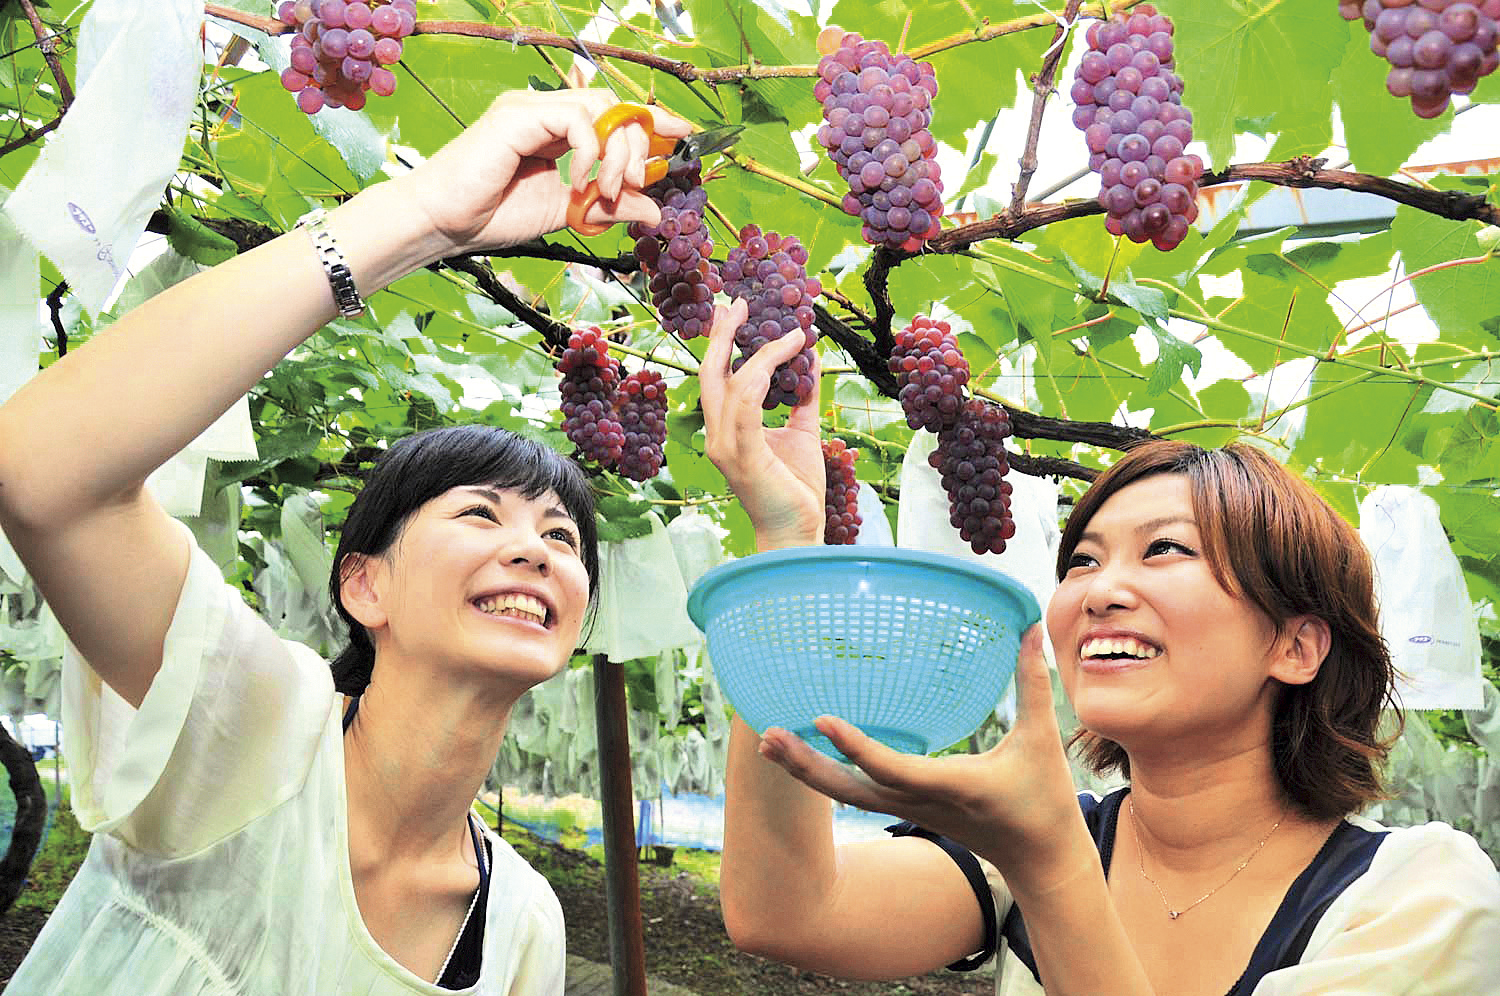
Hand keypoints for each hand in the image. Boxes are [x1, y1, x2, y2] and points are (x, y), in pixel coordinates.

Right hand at [402, 89, 691, 254]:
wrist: (444, 224)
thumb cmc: (492, 216)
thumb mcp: (566, 213)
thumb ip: (608, 207)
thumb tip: (655, 212)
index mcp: (555, 128)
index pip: (613, 112)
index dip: (651, 120)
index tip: (684, 135)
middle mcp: (544, 110)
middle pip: (614, 105)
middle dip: (638, 144)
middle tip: (635, 183)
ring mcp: (530, 108)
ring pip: (600, 106)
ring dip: (617, 150)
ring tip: (607, 187)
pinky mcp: (517, 115)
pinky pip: (575, 118)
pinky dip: (590, 150)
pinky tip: (579, 181)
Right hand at [699, 299, 824, 548]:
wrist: (797, 530)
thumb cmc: (795, 486)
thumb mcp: (803, 430)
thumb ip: (803, 395)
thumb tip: (810, 357)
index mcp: (726, 428)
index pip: (717, 376)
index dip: (723, 341)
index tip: (737, 310)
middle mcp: (717, 434)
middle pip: (710, 371)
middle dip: (724, 333)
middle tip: (739, 301)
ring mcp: (724, 446)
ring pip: (732, 382)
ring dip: (761, 350)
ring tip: (790, 330)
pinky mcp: (742, 455)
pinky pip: (747, 405)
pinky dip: (767, 373)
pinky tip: (790, 354)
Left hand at [755, 627, 1083, 878]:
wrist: (1038, 860)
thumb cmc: (1043, 800)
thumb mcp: (1041, 741)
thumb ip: (1031, 684)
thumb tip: (1026, 628)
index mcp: (950, 786)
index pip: (891, 769)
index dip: (854, 746)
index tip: (820, 720)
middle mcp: (919, 803)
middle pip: (849, 790)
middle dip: (806, 766)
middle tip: (766, 737)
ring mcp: (908, 811)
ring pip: (846, 794)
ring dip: (806, 770)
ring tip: (768, 742)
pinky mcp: (906, 810)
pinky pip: (857, 793)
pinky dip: (827, 773)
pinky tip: (805, 752)